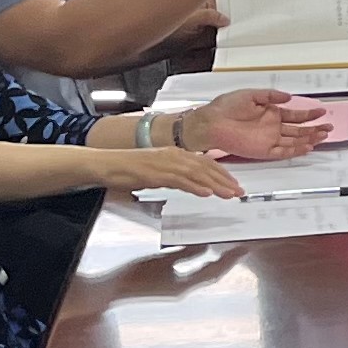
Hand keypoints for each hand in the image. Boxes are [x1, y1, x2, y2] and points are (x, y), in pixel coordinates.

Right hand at [90, 139, 242, 199]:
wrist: (109, 164)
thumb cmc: (130, 169)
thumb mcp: (159, 170)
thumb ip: (176, 175)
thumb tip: (193, 183)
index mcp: (176, 153)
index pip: (206, 162)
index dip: (222, 173)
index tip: (234, 183)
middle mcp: (174, 155)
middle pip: (206, 167)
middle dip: (225, 180)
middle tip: (239, 191)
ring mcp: (166, 164)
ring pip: (197, 174)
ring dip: (216, 185)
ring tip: (229, 195)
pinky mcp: (156, 174)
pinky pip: (180, 180)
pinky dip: (195, 187)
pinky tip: (206, 193)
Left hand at [185, 87, 330, 160]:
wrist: (212, 122)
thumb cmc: (225, 107)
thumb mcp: (251, 94)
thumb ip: (271, 96)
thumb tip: (289, 97)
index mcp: (270, 113)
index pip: (294, 116)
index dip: (309, 114)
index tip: (321, 111)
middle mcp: (272, 127)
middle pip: (298, 130)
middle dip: (314, 128)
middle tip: (328, 126)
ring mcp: (269, 140)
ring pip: (294, 141)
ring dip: (309, 139)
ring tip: (323, 135)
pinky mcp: (263, 150)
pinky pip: (283, 152)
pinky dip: (296, 150)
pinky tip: (307, 146)